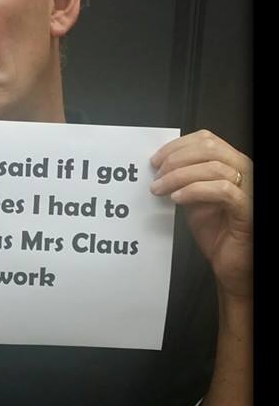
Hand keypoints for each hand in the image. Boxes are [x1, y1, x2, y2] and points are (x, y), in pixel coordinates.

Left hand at [150, 130, 251, 298]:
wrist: (229, 265)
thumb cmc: (217, 232)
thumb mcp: (195, 199)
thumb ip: (184, 179)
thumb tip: (161, 166)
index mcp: (232, 164)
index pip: (207, 140)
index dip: (178, 146)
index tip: (156, 159)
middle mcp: (244, 172)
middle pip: (210, 149)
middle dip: (177, 159)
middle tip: (157, 175)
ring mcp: (249, 190)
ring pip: (214, 168)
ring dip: (179, 176)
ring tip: (160, 189)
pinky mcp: (247, 210)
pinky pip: (222, 191)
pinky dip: (195, 191)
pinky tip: (177, 199)